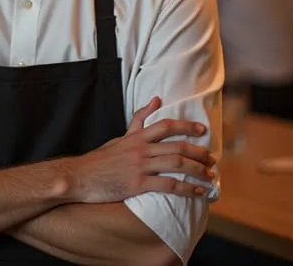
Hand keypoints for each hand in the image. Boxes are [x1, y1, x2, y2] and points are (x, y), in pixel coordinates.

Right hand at [66, 96, 214, 203]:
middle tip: (212, 159)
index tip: (203, 130)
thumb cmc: (101, 159)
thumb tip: (156, 99)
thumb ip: (140, 120)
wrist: (80, 176)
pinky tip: (197, 192)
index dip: (186, 127)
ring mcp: (139, 166)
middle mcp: (140, 149)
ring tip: (209, 176)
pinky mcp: (137, 184)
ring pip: (176, 165)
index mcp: (136, 137)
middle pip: (177, 147)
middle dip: (199, 153)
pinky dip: (186, 188)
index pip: (166, 125)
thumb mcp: (120, 136)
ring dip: (197, 170)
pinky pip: (167, 185)